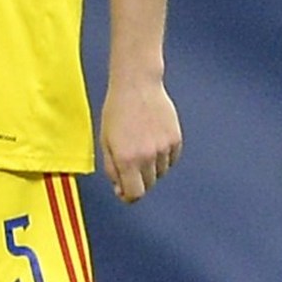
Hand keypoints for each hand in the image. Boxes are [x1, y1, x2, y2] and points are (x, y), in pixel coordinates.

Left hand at [100, 80, 182, 202]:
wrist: (137, 85)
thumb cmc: (117, 111)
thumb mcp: (105, 141)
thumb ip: (112, 168)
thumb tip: (121, 190)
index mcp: (127, 159)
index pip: (134, 194)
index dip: (128, 196)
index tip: (125, 191)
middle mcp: (148, 156)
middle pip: (148, 185)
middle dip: (138, 180)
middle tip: (130, 162)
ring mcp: (164, 148)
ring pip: (160, 173)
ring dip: (151, 168)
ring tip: (141, 145)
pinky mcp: (176, 139)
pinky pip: (171, 160)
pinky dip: (163, 157)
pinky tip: (153, 140)